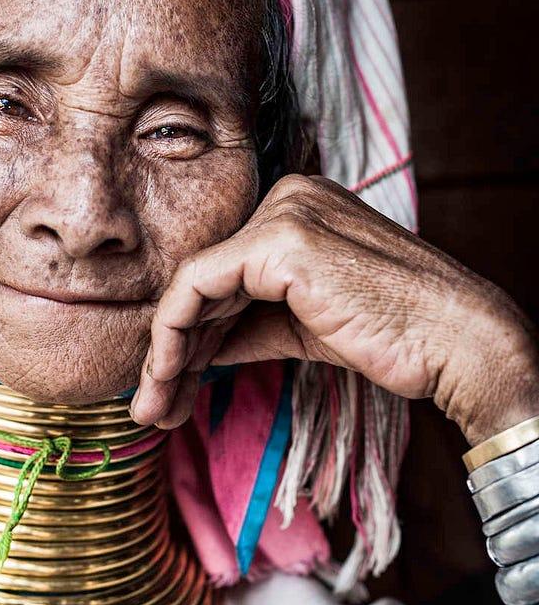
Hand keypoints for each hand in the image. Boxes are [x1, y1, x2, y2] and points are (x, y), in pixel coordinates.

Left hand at [129, 174, 538, 442]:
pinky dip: (173, 337)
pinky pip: (197, 288)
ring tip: (151, 407)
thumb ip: (245, 324)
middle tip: (151, 405)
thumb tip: (191, 350)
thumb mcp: (300, 325)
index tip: (170, 384)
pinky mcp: (280, 240)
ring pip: (191, 286)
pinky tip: (166, 378)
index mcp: (297, 207)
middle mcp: (286, 197)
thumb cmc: (392, 335)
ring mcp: (283, 212)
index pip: (221, 273)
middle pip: (203, 280)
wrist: (452, 342)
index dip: (189, 333)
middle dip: (172, 351)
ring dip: (165, 355)